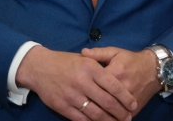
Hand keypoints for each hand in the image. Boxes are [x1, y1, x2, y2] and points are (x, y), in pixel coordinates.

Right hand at [16, 46, 137, 120]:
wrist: (39, 67)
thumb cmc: (64, 62)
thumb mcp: (84, 58)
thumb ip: (100, 66)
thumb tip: (119, 80)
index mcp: (90, 68)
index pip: (114, 86)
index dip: (126, 98)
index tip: (133, 105)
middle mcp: (82, 82)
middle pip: (108, 102)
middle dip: (121, 113)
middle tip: (128, 118)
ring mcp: (72, 96)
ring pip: (96, 114)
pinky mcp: (63, 107)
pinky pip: (82, 120)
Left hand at [81, 47, 161, 115]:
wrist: (154, 70)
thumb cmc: (131, 60)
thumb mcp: (114, 52)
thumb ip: (98, 53)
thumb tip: (82, 52)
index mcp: (115, 72)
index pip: (97, 82)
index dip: (86, 88)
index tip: (77, 90)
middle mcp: (123, 87)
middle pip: (104, 100)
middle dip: (91, 104)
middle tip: (80, 106)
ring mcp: (130, 100)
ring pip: (112, 111)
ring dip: (101, 115)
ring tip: (89, 115)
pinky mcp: (135, 108)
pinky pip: (122, 117)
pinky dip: (112, 119)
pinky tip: (103, 120)